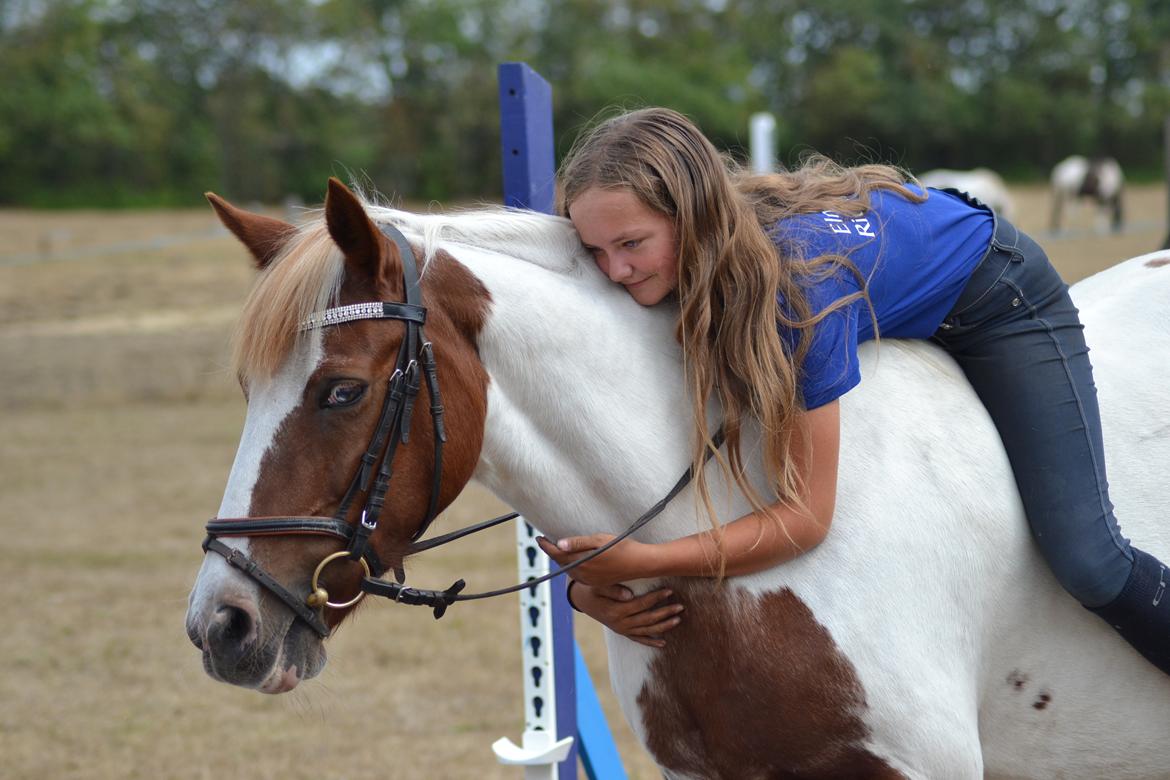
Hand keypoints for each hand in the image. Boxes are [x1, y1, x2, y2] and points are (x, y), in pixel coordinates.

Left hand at [537, 534, 660, 586]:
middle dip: (552, 552)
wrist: (641, 564)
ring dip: (562, 559)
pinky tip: (573, 559)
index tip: (538, 537)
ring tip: (557, 548)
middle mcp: (583, 574)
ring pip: (568, 569)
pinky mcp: (595, 582)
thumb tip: (558, 544)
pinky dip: (571, 565)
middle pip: (561, 562)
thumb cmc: (622, 548)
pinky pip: (578, 574)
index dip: (546, 545)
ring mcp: (589, 580)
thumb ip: (578, 543)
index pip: (557, 554)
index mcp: (582, 562)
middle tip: (545, 540)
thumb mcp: (599, 540)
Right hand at [568, 581, 682, 647]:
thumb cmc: (592, 589)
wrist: (583, 600)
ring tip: (678, 620)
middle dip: (666, 613)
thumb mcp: (598, 586)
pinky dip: (651, 642)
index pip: (641, 604)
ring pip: (647, 631)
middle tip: (681, 607)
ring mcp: (622, 630)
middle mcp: (621, 623)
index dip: (656, 597)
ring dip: (664, 626)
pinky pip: (639, 640)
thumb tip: (630, 594)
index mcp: (616, 611)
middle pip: (648, 619)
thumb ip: (613, 589)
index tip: (670, 590)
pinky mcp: (622, 633)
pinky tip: (663, 643)